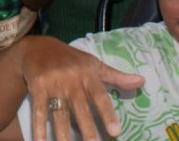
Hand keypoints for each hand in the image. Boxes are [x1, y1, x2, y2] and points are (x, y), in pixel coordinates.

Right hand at [19, 37, 143, 140]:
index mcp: (87, 74)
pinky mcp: (37, 87)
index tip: (116, 132)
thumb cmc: (70, 59)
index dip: (107, 114)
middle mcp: (71, 79)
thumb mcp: (93, 64)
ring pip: (60, 111)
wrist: (36, 46)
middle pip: (80, 106)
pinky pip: (39, 110)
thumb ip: (116, 76)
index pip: (100, 96)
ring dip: (62, 132)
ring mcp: (53, 83)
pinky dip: (39, 126)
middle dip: (86, 126)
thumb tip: (142, 81)